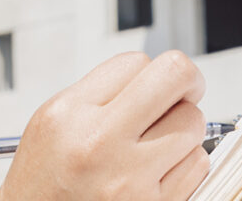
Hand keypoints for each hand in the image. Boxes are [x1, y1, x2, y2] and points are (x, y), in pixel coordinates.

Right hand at [0, 51, 208, 200]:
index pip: (135, 62)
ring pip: (193, 122)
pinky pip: (198, 164)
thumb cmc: (43, 178)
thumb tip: (150, 76)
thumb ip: (97, 93)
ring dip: (183, 127)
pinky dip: (186, 162)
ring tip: (158, 140)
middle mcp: (100, 143)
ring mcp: (131, 179)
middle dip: (185, 80)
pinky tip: (159, 168)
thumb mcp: (50, 121)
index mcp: (71, 114)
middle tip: (181, 91)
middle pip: (175, 77)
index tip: (148, 83)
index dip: (146, 70)